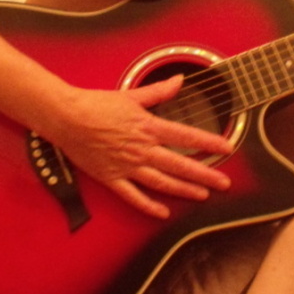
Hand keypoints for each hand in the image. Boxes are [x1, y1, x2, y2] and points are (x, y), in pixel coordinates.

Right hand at [49, 75, 233, 219]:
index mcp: (148, 127)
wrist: (66, 117)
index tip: (227, 147)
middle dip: (205, 175)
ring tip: (202, 195)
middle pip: (180, 165)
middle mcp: (142, 149)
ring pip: (161, 183)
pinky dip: (149, 206)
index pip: (186, 137)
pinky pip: (133, 196)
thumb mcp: (131, 95)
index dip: (209, 143)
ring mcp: (127, 166)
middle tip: (224, 183)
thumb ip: (158, 92)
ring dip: (184, 190)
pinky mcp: (112, 178)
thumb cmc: (97, 104)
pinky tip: (163, 213)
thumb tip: (179, 80)